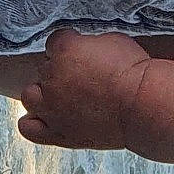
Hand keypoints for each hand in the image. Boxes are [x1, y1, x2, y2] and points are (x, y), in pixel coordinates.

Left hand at [17, 30, 153, 149]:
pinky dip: (33, 123)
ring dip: (42, 94)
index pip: (53, 42)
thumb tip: (84, 48)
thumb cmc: (134, 71)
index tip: (82, 53)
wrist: (144, 105)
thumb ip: (88, 44)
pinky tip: (46, 119)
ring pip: (29, 96)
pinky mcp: (58, 132)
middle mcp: (51, 78)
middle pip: (43, 69)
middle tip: (83, 78)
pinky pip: (28, 128)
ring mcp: (51, 107)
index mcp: (63, 50)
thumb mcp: (112, 40)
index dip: (69, 46)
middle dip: (60, 71)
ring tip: (61, 98)